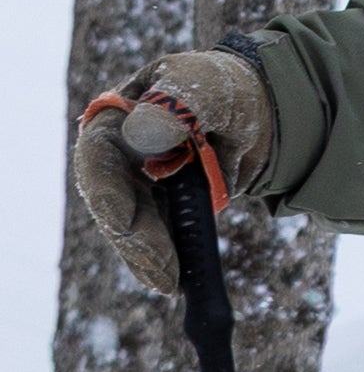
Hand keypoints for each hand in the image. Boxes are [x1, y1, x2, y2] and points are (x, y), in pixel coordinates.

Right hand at [72, 50, 274, 295]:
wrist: (256, 112)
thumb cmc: (224, 91)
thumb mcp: (206, 89)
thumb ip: (176, 106)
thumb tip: (141, 133)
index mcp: (116, 119)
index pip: (98, 159)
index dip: (106, 193)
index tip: (122, 223)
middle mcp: (118, 157)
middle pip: (113, 203)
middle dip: (134, 239)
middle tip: (161, 269)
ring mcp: (136, 185)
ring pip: (133, 227)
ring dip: (148, 257)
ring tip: (170, 282)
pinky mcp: (158, 208)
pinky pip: (156, 238)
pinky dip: (164, 259)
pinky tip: (174, 280)